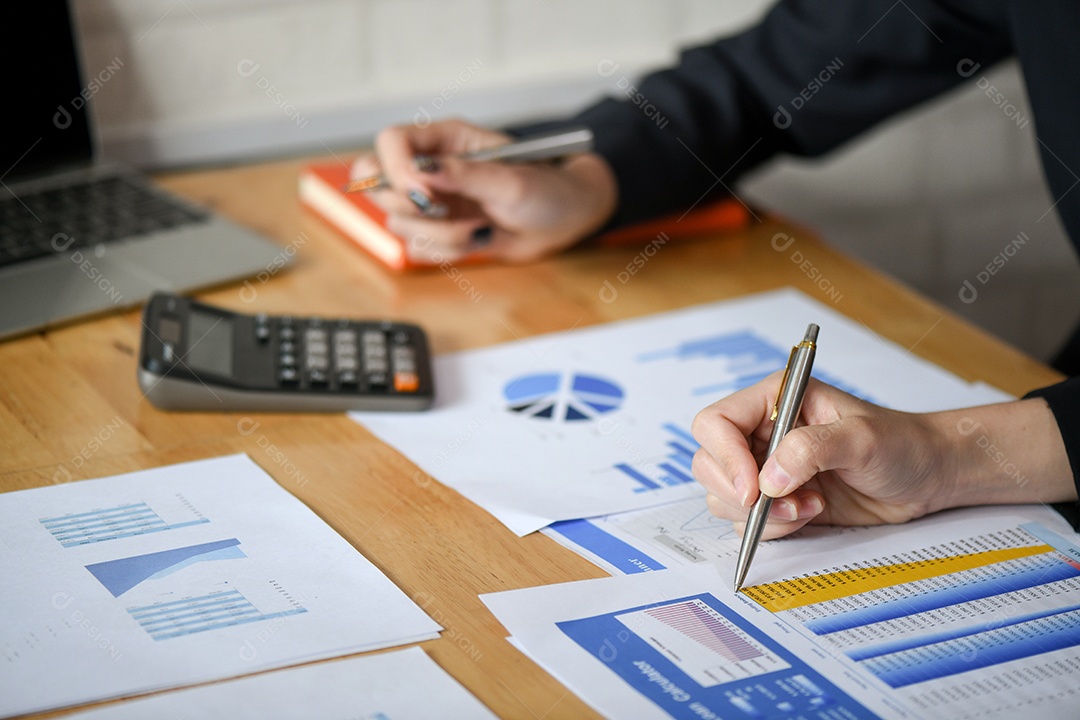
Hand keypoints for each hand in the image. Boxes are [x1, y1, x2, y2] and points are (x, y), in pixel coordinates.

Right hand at [351, 119, 617, 263]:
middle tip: (445, 213)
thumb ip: (465, 175)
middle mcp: (430, 169)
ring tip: (482, 230)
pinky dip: (447, 252)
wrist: (563, 221)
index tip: (423, 195)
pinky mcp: (439, 232)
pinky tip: (478, 241)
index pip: (390, 141)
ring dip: (440, 236)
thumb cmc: (545, 189)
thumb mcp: (511, 180)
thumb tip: (422, 172)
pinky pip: (419, 250)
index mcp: (444, 141)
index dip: (395, 169)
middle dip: (408, 208)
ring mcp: (432, 202)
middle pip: (376, 183)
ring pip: (398, 223)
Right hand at [691, 373, 1073, 539]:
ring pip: (724, 498)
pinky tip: (812, 514)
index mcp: (772, 400)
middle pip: (709, 464)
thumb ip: (812, 449)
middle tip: (783, 504)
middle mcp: (760, 432)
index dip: (725, 457)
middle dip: (741, 494)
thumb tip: (769, 478)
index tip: (754, 489)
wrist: (926, 477)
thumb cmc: (900, 444)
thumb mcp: (861, 438)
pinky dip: (774, 527)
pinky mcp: (776, 500)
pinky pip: (747, 522)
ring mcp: (765, 468)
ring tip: (809, 507)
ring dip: (761, 514)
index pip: (715, 423)